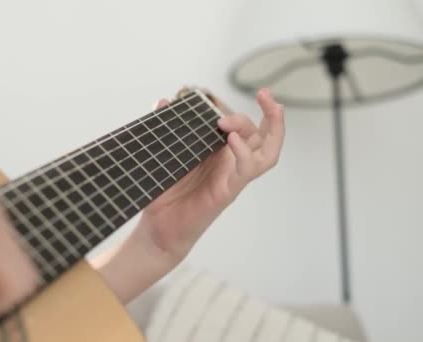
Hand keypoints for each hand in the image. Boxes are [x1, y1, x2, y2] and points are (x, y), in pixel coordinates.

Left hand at [92, 88, 284, 302]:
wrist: (157, 228)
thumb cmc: (164, 193)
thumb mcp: (164, 155)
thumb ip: (167, 129)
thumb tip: (164, 101)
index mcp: (218, 151)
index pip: (241, 126)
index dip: (240, 107)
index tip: (222, 91)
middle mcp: (230, 162)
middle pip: (261, 135)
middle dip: (269, 113)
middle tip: (266, 94)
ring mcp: (231, 176)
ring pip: (266, 152)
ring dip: (272, 129)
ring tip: (270, 107)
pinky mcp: (227, 191)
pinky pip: (247, 170)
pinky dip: (244, 152)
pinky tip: (233, 139)